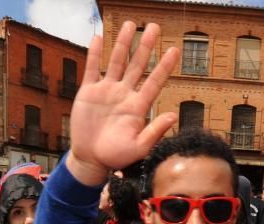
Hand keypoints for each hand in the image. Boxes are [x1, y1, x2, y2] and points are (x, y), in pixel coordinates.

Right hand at [65, 22, 180, 185]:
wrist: (91, 160)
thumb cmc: (116, 157)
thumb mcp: (139, 147)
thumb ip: (155, 131)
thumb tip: (174, 115)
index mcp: (138, 107)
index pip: (155, 82)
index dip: (164, 67)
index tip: (174, 51)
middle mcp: (125, 94)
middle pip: (138, 65)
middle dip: (145, 46)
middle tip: (154, 27)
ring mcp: (107, 91)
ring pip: (117, 61)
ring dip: (123, 43)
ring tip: (131, 25)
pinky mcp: (89, 91)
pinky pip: (93, 68)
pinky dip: (95, 53)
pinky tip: (100, 38)